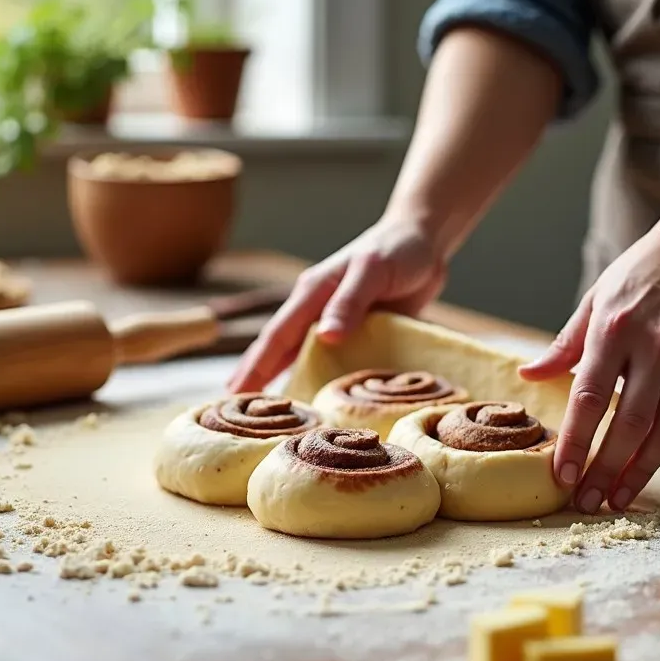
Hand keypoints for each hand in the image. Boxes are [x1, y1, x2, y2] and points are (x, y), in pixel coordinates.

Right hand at [228, 216, 447, 392]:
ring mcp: (335, 323)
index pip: (277, 334)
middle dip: (257, 378)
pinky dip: (320, 381)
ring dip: (284, 383)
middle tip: (235, 413)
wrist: (424, 242)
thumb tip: (323, 337)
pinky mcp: (356, 333)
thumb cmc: (397, 250)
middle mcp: (316, 310)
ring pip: (301, 358)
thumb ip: (348, 302)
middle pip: (279, 349)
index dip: (256, 365)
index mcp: (312, 292)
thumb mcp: (372, 271)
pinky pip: (333, 362)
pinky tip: (316, 403)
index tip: (236, 393)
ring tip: (269, 418)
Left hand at [518, 226, 659, 513]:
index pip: (591, 397)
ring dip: (639, 471)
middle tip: (587, 503)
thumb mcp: (593, 299)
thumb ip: (563, 345)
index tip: (563, 475)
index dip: (577, 441)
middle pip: (630, 423)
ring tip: (616, 500)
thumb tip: (527, 375)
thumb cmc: (638, 274)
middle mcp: (654, 347)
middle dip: (606, 469)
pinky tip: (645, 470)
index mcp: (614, 328)